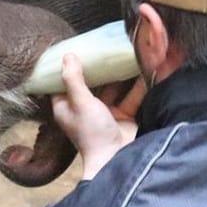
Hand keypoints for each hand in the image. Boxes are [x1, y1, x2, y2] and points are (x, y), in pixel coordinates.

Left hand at [51, 53, 145, 179]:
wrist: (117, 159)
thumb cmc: (93, 133)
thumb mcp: (81, 102)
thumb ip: (74, 79)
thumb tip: (67, 55)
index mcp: (67, 107)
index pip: (63, 83)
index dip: (67, 68)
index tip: (75, 49)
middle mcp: (84, 109)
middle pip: (90, 84)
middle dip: (99, 68)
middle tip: (105, 46)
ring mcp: (105, 114)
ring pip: (112, 89)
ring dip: (119, 76)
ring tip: (126, 54)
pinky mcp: (123, 118)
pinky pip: (130, 98)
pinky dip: (137, 87)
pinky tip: (144, 70)